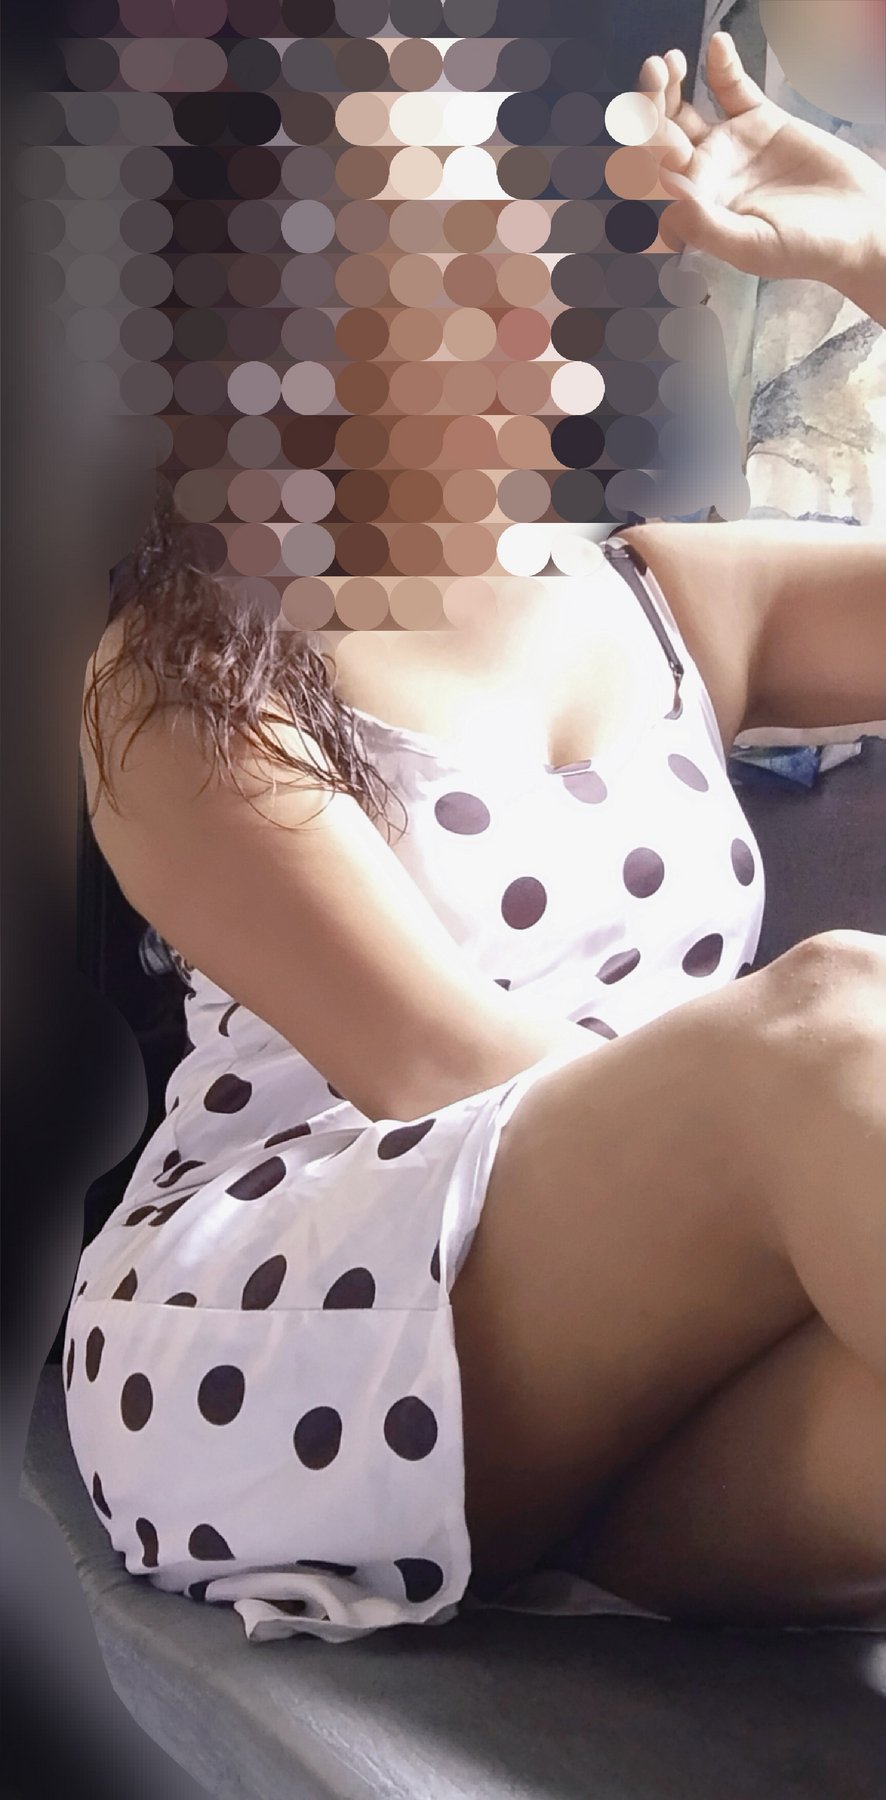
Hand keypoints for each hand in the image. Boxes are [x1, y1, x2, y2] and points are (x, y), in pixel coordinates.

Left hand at [639, 32, 885, 302]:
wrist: (857, 226)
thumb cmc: (805, 249)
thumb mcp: (752, 246)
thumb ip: (707, 225)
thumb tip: (668, 196)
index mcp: (695, 207)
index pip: (654, 174)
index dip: (644, 147)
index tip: (648, 124)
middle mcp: (705, 175)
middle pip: (662, 137)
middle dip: (649, 106)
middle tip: (654, 72)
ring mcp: (730, 147)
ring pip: (687, 112)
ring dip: (672, 86)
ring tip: (670, 60)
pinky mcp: (760, 122)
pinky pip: (733, 88)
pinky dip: (722, 66)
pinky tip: (718, 45)